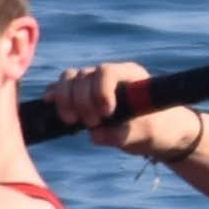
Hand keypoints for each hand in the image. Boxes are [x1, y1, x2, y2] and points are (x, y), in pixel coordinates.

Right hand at [57, 59, 206, 158]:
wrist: (156, 133)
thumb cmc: (158, 129)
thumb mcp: (145, 135)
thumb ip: (122, 135)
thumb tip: (95, 135)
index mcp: (130, 75)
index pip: (107, 72)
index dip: (101, 90)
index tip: (107, 113)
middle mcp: (109, 75)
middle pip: (83, 76)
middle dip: (81, 101)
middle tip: (92, 124)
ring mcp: (93, 83)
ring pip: (68, 79)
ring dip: (65, 99)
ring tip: (73, 121)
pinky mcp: (81, 95)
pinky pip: (61, 88)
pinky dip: (55, 96)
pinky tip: (50, 106)